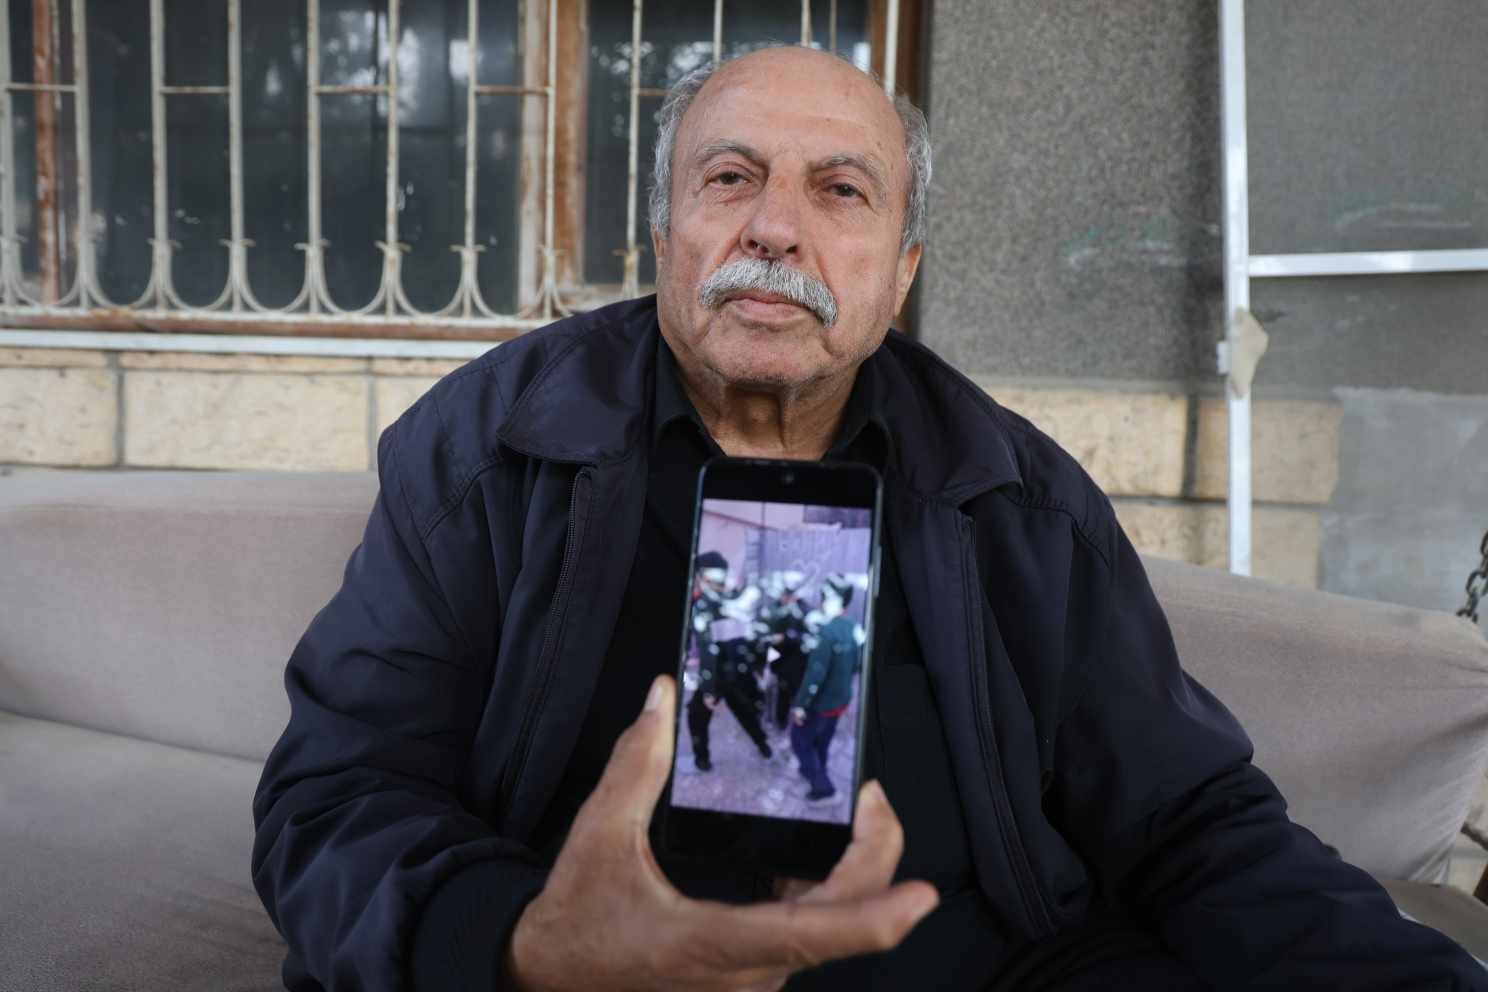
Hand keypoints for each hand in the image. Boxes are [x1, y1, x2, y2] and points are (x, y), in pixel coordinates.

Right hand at [506, 675, 937, 990]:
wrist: (549, 978)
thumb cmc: (575, 918)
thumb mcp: (599, 836)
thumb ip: (636, 764)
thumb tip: (662, 697)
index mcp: (712, 942)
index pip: (812, 933)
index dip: (876, 918)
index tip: (922, 896)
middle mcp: (745, 974)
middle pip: (842, 926)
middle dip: (876, 860)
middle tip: (872, 797)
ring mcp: (750, 980)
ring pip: (830, 935)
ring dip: (856, 880)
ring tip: (856, 813)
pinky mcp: (747, 975)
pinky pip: (807, 938)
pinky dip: (827, 896)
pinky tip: (812, 851)